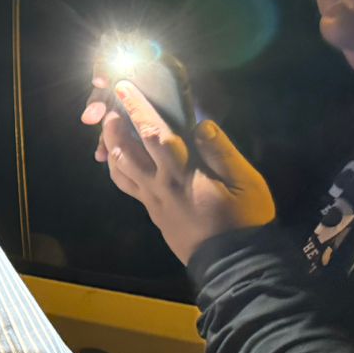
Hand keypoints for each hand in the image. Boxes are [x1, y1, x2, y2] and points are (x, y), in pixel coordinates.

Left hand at [81, 78, 274, 263]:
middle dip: (114, 127)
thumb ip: (221, 151)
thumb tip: (201, 122)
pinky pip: (128, 187)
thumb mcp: (245, 182)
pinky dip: (119, 169)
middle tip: (108, 107)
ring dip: (112, 148)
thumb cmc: (244, 220)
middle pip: (126, 152)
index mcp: (182, 174)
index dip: (138, 109)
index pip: (154, 134)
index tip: (125, 89)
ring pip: (121, 171)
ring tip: (109, 131)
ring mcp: (153, 201)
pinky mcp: (153, 212)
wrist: (233, 263)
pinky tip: (121, 161)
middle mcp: (160, 186)